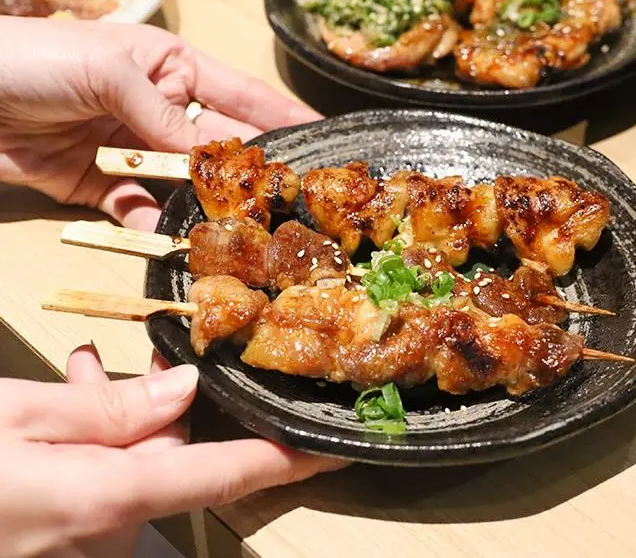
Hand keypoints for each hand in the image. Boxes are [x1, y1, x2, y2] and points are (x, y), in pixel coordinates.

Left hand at [0, 16, 319, 231]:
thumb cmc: (35, 59)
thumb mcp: (111, 74)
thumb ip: (167, 118)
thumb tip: (215, 162)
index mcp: (174, 69)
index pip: (242, 97)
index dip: (284, 119)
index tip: (323, 141)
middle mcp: (162, 111)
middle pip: (219, 151)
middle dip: (247, 178)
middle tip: (285, 205)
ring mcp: (135, 152)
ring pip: (185, 188)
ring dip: (204, 210)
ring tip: (235, 233)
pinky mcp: (104, 187)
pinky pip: (141, 212)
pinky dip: (153, 228)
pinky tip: (169, 241)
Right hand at [0, 344, 344, 557]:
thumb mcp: (14, 418)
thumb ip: (108, 409)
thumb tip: (182, 390)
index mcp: (107, 498)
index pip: (228, 473)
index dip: (291, 460)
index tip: (337, 447)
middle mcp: (104, 535)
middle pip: (172, 461)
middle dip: (162, 411)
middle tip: (130, 363)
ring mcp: (78, 546)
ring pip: (131, 468)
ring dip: (116, 424)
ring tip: (86, 374)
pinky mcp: (58, 540)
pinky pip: (99, 488)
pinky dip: (91, 449)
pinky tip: (63, 410)